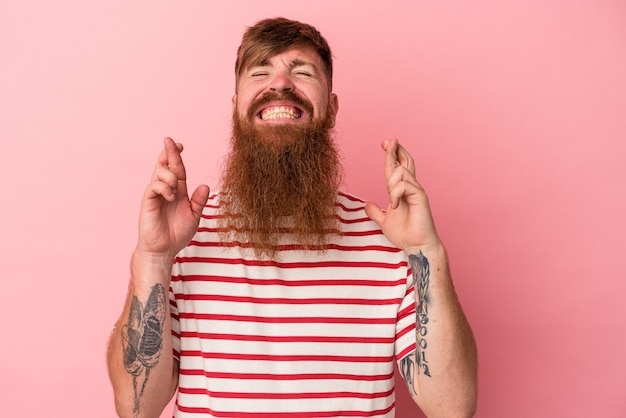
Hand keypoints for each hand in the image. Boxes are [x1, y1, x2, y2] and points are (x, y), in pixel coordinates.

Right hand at [136, 137, 209, 259]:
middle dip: (168, 152)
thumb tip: (205, 185)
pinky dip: (164, 187)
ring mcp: (155, 194)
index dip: (177, 155)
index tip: (180, 144)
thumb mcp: (194, 216)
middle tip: (170, 141)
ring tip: (175, 191)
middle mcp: (165, 189)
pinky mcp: (148, 201)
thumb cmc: (176, 233)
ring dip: (170, 176)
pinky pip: (154, 185)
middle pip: (165, 165)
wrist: (163, 249)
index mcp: (177, 191)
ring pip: (160, 172)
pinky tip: (170, 197)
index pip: (177, 169)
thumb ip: (199, 201)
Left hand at [364, 138, 440, 253]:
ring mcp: (417, 191)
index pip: (398, 167)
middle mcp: (411, 187)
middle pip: (405, 161)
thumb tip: (367, 205)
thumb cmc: (405, 234)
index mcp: (403, 191)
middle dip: (395, 150)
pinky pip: (405, 185)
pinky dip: (395, 194)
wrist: (416, 246)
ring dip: (391, 184)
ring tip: (392, 202)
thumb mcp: (384, 221)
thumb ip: (376, 212)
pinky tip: (395, 206)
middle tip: (388, 140)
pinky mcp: (421, 197)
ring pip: (401, 172)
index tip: (384, 143)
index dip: (392, 154)